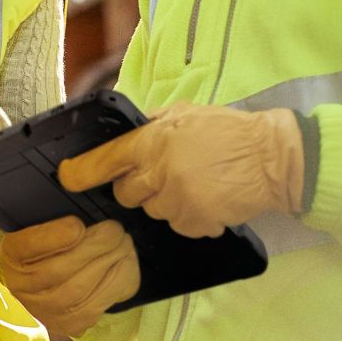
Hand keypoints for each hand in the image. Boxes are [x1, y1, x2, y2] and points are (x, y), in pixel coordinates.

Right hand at [0, 217, 139, 338]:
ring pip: (79, 291)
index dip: (54, 237)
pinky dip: (117, 282)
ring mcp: (46, 311)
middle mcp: (22, 287)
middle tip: (115, 229)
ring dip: (109, 264)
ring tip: (124, 243)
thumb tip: (83, 211)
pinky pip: (97, 305)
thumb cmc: (50, 247)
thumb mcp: (42, 227)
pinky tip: (126, 262)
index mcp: (12, 255)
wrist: (48, 287)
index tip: (78, 224)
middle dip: (93, 247)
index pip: (28, 247)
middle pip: (58, 270)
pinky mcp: (70, 324)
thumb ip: (56, 220)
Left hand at [57, 102, 304, 237]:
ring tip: (194, 185)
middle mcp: (159, 171)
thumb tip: (128, 133)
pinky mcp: (196, 221)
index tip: (69, 177)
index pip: (106, 160)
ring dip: (167, 203)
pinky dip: (190, 218)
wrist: (272, 159)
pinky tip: (207, 200)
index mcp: (153, 140)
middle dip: (138, 188)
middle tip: (163, 176)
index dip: (82, 171)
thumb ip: (154, 124)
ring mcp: (177, 200)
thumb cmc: (230, 132)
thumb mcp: (186, 113)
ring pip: (153, 212)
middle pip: (126, 194)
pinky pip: (179, 226)